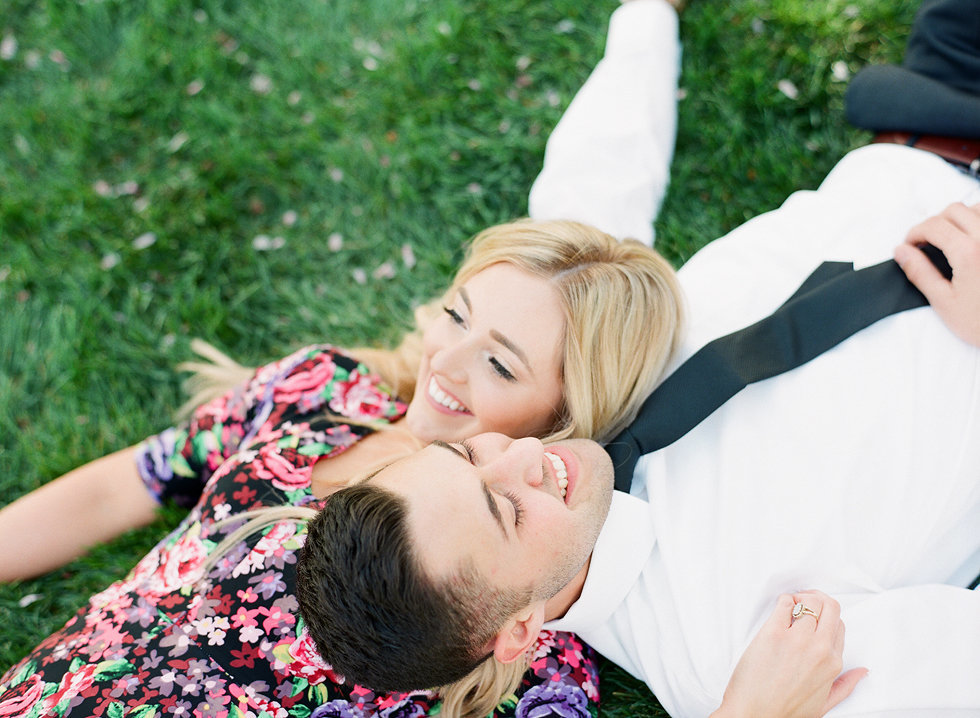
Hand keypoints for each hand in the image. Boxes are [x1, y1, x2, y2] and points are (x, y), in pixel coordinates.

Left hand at [710, 591, 867, 717]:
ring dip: (800, 598)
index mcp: (833, 664)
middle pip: (829, 607)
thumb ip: (845, 685)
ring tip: (790, 605)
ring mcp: (797, 639)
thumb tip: (862, 671)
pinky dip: (784, 600)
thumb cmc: (784, 711)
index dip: (826, 616)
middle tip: (804, 601)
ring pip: (809, 601)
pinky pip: (785, 602)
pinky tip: (780, 607)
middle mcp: (820, 649)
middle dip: (818, 599)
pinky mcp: (773, 633)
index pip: (839, 625)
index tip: (814, 614)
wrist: (754, 716)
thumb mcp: (823, 703)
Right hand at [895, 202, 979, 346]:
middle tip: (927, 243)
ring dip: (960, 218)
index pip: (934, 225)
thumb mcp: (945, 303)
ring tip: (952, 239)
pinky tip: (973, 239)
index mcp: (969, 253)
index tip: (909, 245)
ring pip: (977, 208)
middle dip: (935, 223)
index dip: (915, 233)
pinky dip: (978, 221)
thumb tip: (901, 252)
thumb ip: (920, 273)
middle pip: (954, 210)